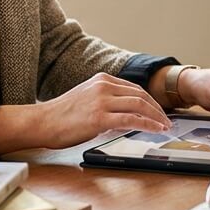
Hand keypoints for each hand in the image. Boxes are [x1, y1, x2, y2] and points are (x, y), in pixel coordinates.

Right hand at [33, 73, 172, 148]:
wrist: (41, 122)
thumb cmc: (61, 115)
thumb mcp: (86, 98)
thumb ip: (105, 100)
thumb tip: (124, 113)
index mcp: (101, 80)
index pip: (134, 88)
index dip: (151, 101)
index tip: (159, 111)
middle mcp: (103, 86)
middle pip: (140, 95)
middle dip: (158, 109)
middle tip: (168, 120)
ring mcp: (101, 101)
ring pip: (139, 105)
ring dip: (156, 117)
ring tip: (165, 126)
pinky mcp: (99, 118)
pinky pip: (131, 120)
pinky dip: (147, 124)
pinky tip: (156, 129)